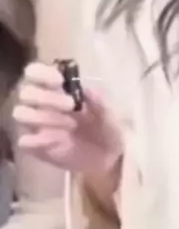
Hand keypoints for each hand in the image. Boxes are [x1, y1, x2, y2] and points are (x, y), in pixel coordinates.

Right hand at [14, 63, 123, 177]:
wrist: (107, 156)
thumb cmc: (105, 125)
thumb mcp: (109, 113)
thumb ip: (99, 101)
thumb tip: (87, 89)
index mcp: (57, 88)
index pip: (35, 72)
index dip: (42, 73)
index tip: (59, 81)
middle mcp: (42, 104)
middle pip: (25, 92)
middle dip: (45, 97)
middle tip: (71, 105)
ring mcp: (37, 125)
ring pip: (20, 113)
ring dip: (41, 117)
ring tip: (68, 125)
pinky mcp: (37, 147)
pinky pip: (24, 141)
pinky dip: (38, 140)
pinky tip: (57, 140)